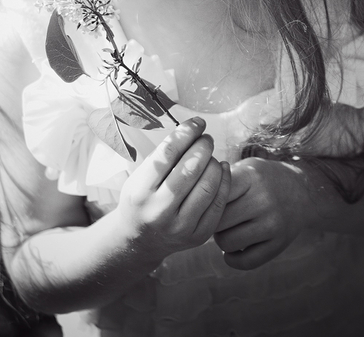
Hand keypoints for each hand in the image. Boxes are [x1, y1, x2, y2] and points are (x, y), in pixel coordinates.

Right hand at [116, 118, 230, 261]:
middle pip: (190, 169)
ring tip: (210, 156)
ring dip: (214, 163)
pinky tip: (222, 168)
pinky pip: (218, 203)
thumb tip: (193, 129)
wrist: (139, 240)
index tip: (197, 122)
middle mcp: (159, 211)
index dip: (186, 133)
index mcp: (141, 191)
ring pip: (208, 186)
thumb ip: (163, 156)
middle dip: (203, 146)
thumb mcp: (139, 176)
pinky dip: (225, 181)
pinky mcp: (197, 236)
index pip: (168, 153)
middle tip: (207, 138)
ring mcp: (180, 226)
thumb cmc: (141, 199)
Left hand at [214, 157, 308, 269]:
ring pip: (228, 243)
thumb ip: (221, 179)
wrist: (302, 190)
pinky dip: (233, 259)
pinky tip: (233, 250)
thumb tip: (191, 194)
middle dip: (210, 223)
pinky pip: (246, 261)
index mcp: (250, 177)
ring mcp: (272, 224)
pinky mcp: (279, 244)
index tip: (204, 201)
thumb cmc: (262, 178)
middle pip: (218, 221)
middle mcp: (262, 200)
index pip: (214, 195)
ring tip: (225, 231)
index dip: (204, 201)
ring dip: (220, 240)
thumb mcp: (245, 168)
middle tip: (213, 219)